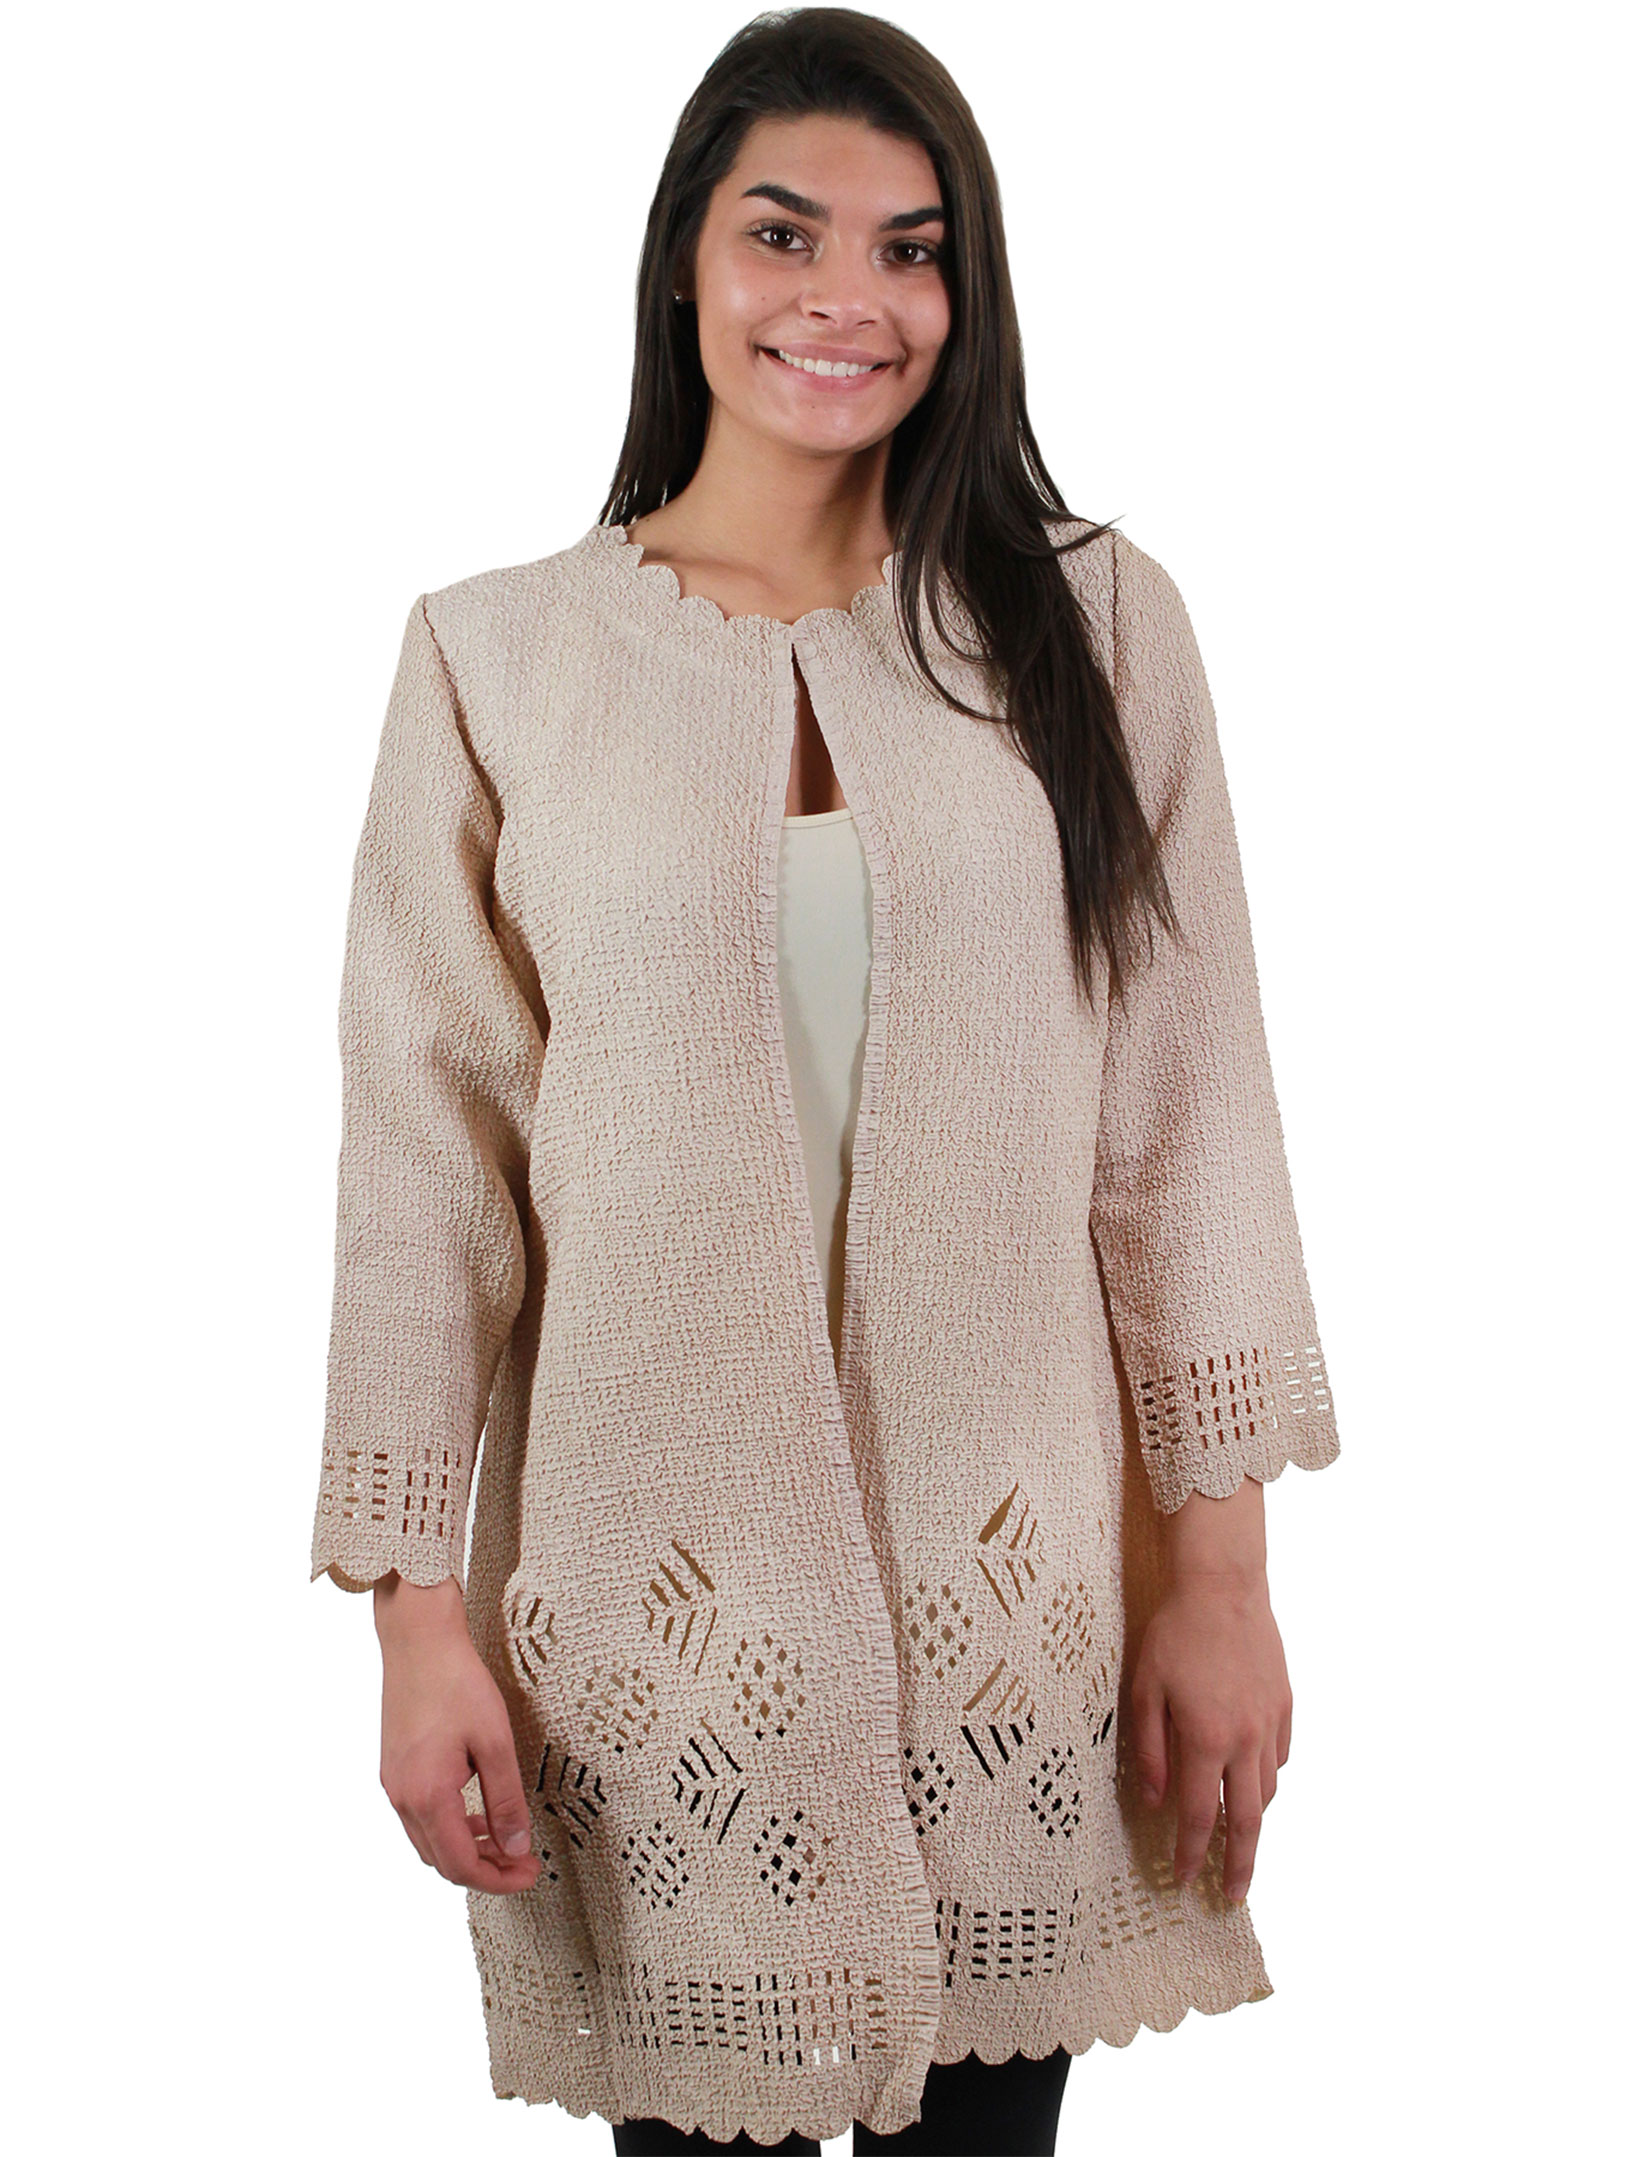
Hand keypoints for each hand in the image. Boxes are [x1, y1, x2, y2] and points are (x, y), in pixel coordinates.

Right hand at [373, 1572, 541, 1894]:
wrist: (418, 1639)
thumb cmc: (456, 1682)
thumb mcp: (494, 1741)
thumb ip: (506, 1800)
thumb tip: (517, 1848)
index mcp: (426, 1796)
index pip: (460, 1864)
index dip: (497, 1879)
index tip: (529, 1874)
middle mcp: (402, 1797)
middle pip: (441, 1859)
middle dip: (483, 1869)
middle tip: (522, 1864)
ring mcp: (394, 1783)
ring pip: (428, 1840)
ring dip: (465, 1848)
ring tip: (504, 1839)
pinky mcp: (395, 1767)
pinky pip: (421, 1815)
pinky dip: (450, 1825)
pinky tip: (476, 1809)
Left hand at [1129, 1563, 1291, 1904]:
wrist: (1225, 1586)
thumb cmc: (1176, 1634)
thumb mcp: (1145, 1689)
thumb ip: (1148, 1750)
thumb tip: (1153, 1801)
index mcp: (1206, 1739)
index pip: (1201, 1815)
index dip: (1192, 1853)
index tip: (1185, 1880)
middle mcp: (1245, 1740)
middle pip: (1248, 1820)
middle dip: (1240, 1865)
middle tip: (1233, 1897)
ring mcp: (1270, 1723)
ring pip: (1269, 1790)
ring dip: (1256, 1823)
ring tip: (1243, 1845)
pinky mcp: (1285, 1704)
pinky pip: (1280, 1756)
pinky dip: (1268, 1778)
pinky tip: (1255, 1781)